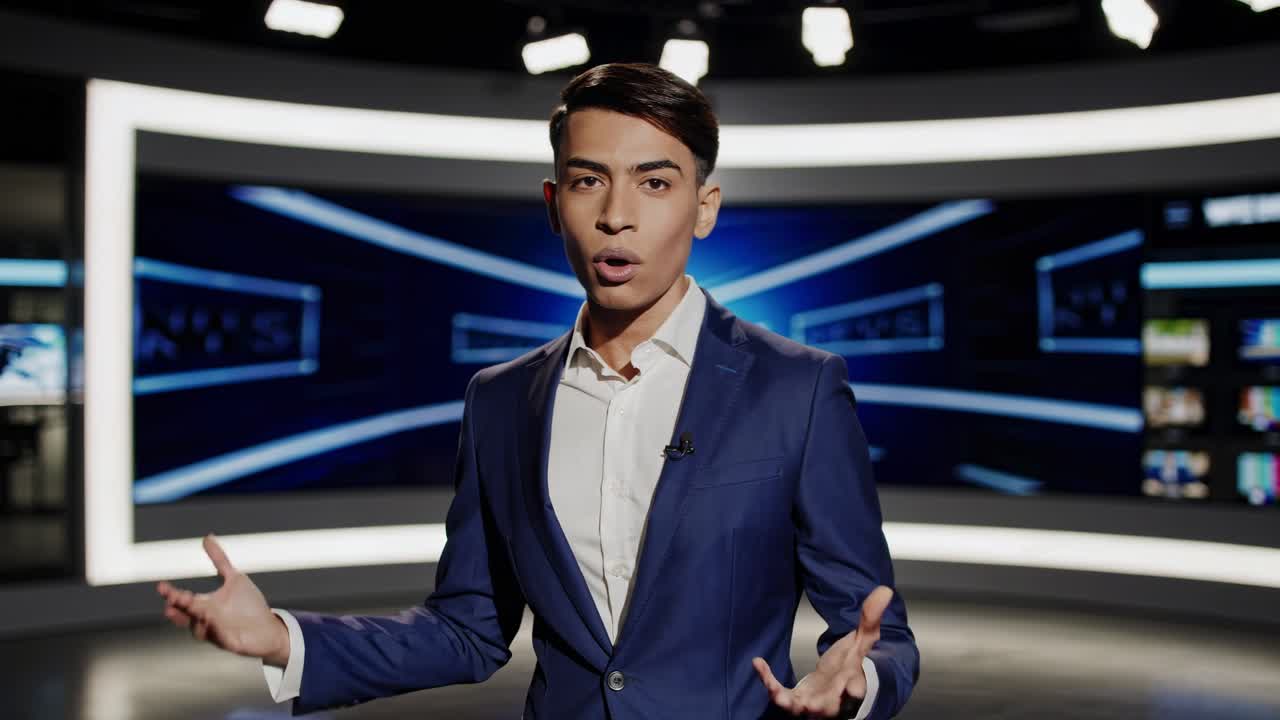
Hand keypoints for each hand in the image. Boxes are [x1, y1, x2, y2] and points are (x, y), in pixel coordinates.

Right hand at [156, 533, 290, 666]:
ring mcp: (216, 633)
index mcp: (204, 605)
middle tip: (173, 598)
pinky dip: (216, 631)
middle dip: (180, 607)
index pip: (183, 600)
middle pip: (187, 614)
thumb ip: (219, 560)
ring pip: (199, 628)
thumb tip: (207, 537)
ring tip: (194, 606)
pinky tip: (212, 621)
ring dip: (196, 618)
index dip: (172, 595)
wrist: (268, 627)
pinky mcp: (230, 643)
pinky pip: (220, 639)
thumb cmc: (248, 605)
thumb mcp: (234, 579)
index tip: (162, 586)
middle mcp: (206, 620)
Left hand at [752, 585, 892, 717]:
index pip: (856, 691)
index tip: (854, 688)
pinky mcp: (795, 700)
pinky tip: (758, 663)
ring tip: (777, 695)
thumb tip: (884, 591)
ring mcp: (813, 703)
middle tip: (812, 704)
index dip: (855, 690)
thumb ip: (870, 619)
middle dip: (822, 706)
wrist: (839, 685)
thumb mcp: (862, 640)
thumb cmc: (852, 664)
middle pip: (829, 708)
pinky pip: (780, 695)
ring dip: (789, 703)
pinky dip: (768, 682)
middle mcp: (833, 700)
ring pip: (800, 709)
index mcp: (852, 685)